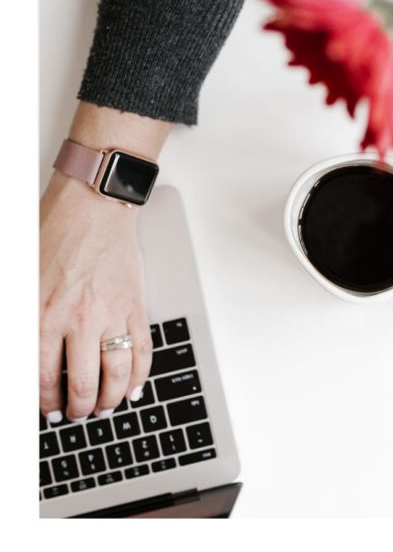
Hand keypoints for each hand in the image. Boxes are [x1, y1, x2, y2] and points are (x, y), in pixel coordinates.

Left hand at [39, 102, 170, 421]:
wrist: (94, 203)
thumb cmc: (58, 230)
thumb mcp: (26, 276)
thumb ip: (28, 317)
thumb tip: (31, 353)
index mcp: (43, 314)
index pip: (42, 378)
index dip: (45, 402)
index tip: (48, 410)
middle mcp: (77, 319)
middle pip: (81, 386)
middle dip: (79, 409)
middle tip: (77, 413)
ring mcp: (110, 314)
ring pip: (114, 375)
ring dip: (110, 399)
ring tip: (106, 406)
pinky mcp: (134, 305)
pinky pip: (142, 350)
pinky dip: (139, 375)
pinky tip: (133, 385)